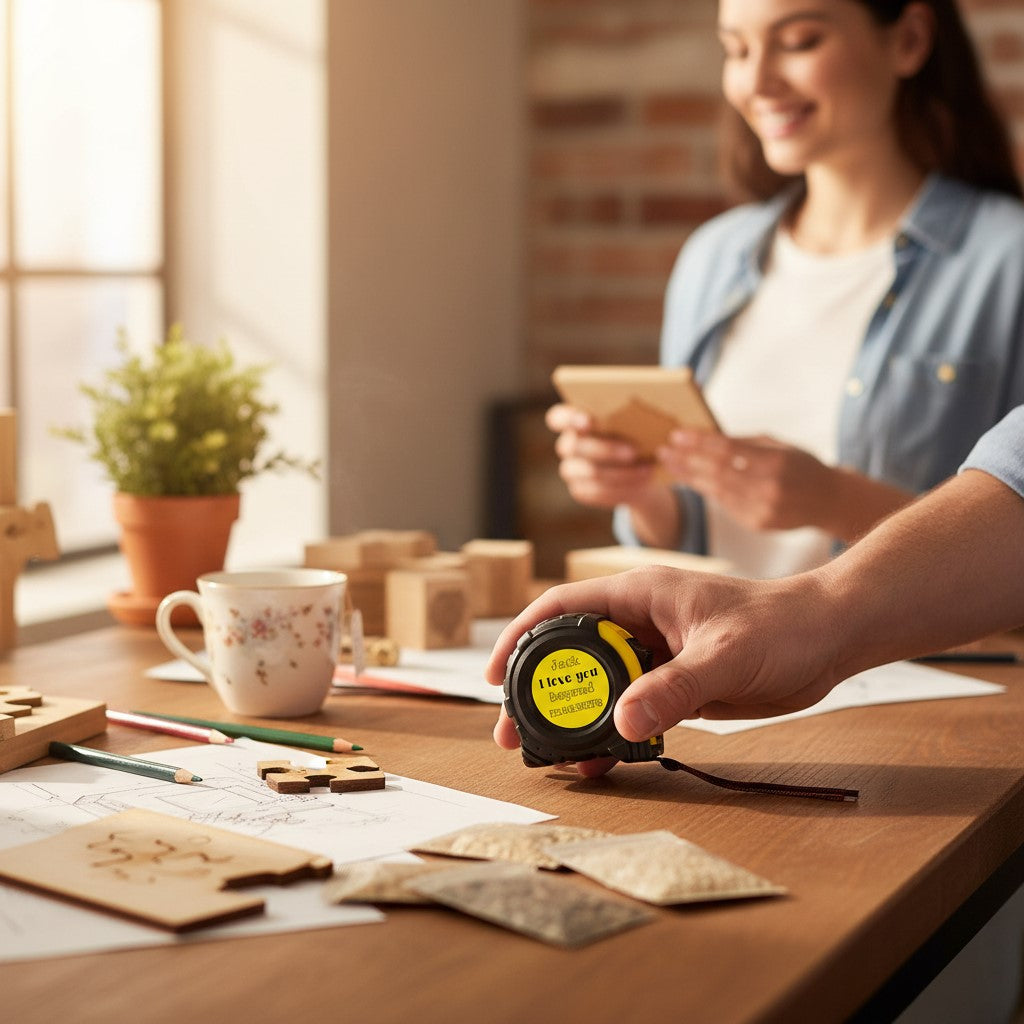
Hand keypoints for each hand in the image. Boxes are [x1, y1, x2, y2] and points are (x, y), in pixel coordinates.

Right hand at [486, 567, 842, 775]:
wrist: (827, 637)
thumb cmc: (781, 624)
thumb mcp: (726, 653)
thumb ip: (675, 686)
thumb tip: (623, 722)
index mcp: (638, 595)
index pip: (560, 608)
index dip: (521, 638)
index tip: (496, 675)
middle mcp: (637, 622)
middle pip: (568, 655)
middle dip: (538, 693)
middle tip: (513, 734)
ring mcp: (653, 655)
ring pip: (595, 687)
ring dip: (572, 720)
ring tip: (549, 758)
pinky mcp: (672, 683)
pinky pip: (629, 710)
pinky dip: (611, 735)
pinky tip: (601, 763)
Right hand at [546, 403, 658, 509]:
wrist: (644, 469)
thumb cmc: (639, 436)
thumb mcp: (636, 424)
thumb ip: (629, 418)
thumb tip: (639, 417)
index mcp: (574, 421)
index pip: (557, 418)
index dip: (568, 419)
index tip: (588, 421)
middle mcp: (567, 445)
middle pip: (575, 446)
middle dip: (606, 449)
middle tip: (633, 451)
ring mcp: (571, 470)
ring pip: (590, 472)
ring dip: (620, 472)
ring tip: (647, 470)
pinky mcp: (580, 491)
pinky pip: (597, 491)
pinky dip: (622, 487)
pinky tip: (641, 481)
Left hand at [659, 430, 839, 532]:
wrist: (830, 501)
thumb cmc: (802, 466)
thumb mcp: (780, 445)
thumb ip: (744, 442)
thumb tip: (705, 435)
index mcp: (777, 463)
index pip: (728, 450)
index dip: (699, 442)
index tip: (676, 434)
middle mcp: (770, 489)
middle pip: (717, 472)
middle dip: (687, 459)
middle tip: (664, 449)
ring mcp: (763, 510)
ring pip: (716, 491)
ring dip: (689, 476)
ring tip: (670, 464)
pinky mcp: (758, 524)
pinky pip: (725, 505)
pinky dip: (706, 490)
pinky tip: (690, 479)